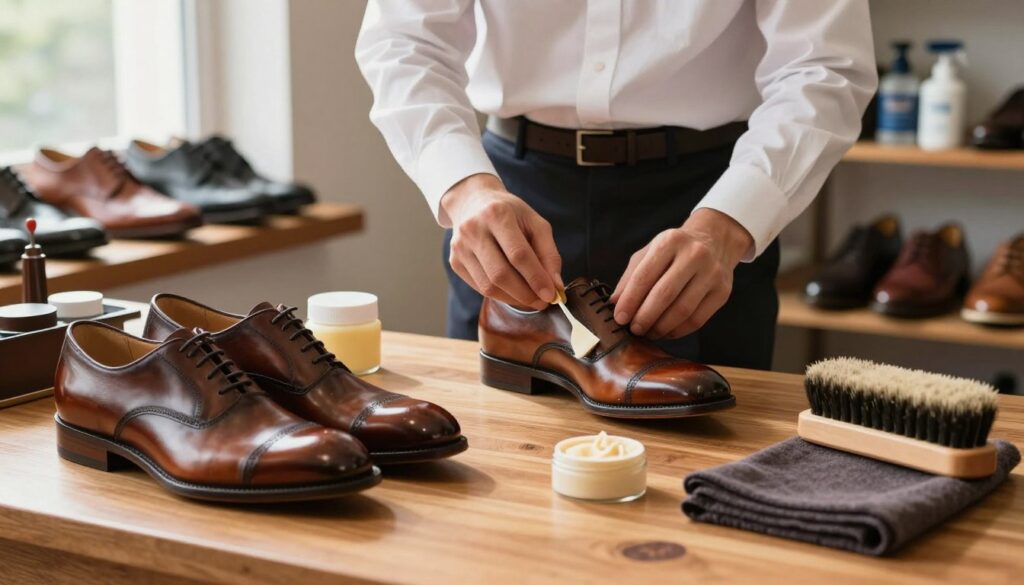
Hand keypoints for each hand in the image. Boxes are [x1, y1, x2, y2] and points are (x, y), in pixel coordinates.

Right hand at [442, 173, 562, 309]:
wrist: (473, 202)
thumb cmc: (510, 214)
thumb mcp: (535, 223)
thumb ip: (549, 253)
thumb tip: (555, 286)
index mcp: (497, 214)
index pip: (518, 254)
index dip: (536, 278)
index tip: (550, 295)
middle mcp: (474, 229)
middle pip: (500, 274)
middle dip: (525, 294)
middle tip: (542, 301)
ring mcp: (460, 247)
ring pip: (488, 286)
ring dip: (513, 298)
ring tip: (530, 299)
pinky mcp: (454, 261)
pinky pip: (479, 287)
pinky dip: (500, 295)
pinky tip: (512, 292)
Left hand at [610, 209, 752, 338]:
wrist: (715, 240)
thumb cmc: (675, 250)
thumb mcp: (649, 252)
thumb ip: (630, 276)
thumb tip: (614, 304)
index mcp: (670, 241)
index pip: (644, 275)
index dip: (630, 300)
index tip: (619, 318)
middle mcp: (694, 255)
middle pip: (664, 294)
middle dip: (645, 317)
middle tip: (634, 329)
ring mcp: (712, 273)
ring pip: (682, 310)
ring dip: (661, 327)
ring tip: (648, 333)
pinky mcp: (723, 291)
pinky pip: (698, 319)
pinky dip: (678, 331)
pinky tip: (666, 332)